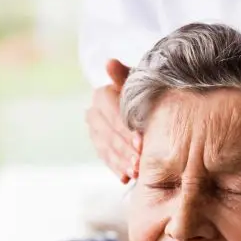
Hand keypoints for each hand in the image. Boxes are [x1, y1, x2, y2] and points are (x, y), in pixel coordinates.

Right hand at [85, 59, 140, 182]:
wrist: (147, 103)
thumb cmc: (145, 93)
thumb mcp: (139, 83)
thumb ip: (125, 76)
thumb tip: (109, 62)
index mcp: (101, 96)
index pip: (111, 114)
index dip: (125, 129)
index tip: (141, 141)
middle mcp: (93, 113)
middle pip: (108, 134)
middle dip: (125, 150)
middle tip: (140, 163)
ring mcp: (94, 132)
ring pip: (106, 149)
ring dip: (121, 162)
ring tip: (135, 172)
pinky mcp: (99, 146)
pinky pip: (106, 160)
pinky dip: (116, 169)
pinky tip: (127, 177)